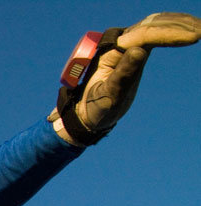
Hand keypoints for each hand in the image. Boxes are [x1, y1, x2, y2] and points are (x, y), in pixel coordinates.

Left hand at [53, 12, 200, 144]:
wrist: (86, 112)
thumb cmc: (95, 106)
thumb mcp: (108, 94)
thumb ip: (122, 73)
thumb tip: (139, 50)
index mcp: (111, 51)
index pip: (144, 35)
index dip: (169, 33)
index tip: (193, 36)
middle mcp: (119, 43)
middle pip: (152, 24)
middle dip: (178, 25)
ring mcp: (127, 44)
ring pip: (155, 24)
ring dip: (178, 23)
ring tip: (200, 27)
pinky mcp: (134, 48)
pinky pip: (155, 31)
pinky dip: (173, 28)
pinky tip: (189, 29)